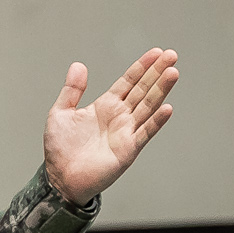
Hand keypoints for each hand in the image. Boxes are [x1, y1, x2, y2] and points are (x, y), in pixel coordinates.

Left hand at [44, 48, 177, 205]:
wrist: (60, 179)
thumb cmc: (60, 150)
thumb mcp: (60, 113)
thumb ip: (72, 90)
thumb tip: (78, 65)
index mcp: (105, 106)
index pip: (129, 81)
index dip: (142, 66)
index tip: (156, 53)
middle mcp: (119, 117)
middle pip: (143, 89)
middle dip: (157, 72)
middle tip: (172, 56)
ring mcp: (126, 132)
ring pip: (147, 107)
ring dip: (160, 90)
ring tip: (172, 73)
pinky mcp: (128, 150)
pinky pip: (145, 133)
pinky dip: (156, 121)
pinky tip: (167, 108)